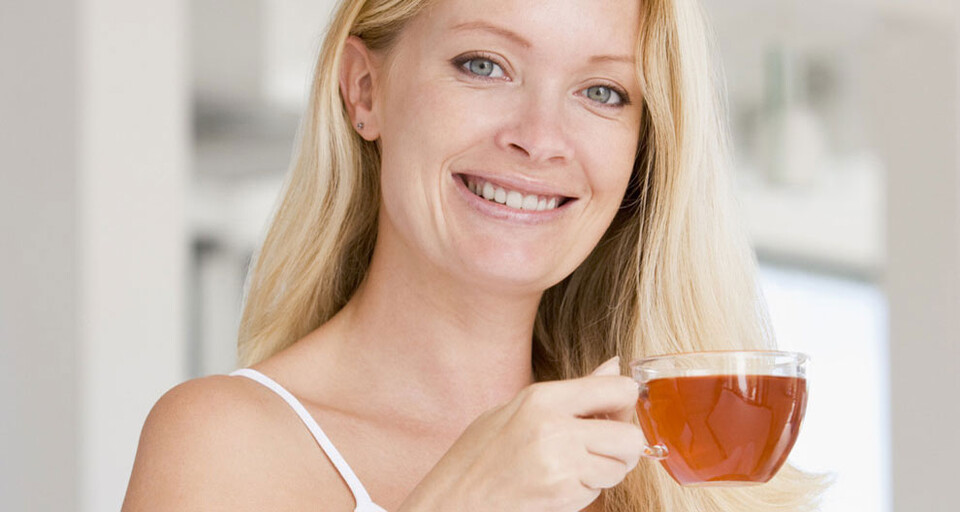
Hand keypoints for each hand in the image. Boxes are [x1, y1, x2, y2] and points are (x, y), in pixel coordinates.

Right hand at [398, 356, 643, 511]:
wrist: (450, 502)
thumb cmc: (477, 457)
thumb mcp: (516, 410)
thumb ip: (571, 392)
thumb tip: (614, 368)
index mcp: (542, 398)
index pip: (619, 389)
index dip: (625, 405)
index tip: (613, 415)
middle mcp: (554, 427)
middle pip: (631, 436)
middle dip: (622, 446)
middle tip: (598, 449)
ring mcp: (560, 464)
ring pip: (620, 467)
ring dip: (605, 471)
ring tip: (569, 469)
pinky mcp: (562, 495)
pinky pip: (600, 491)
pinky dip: (587, 491)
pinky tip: (556, 486)